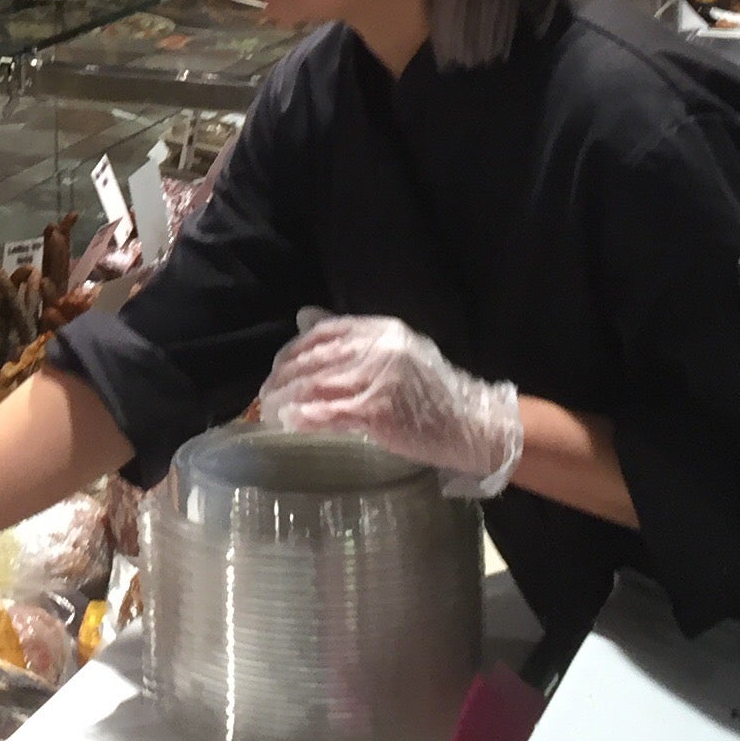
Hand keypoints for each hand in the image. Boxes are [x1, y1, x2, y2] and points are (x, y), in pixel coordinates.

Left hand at [261, 314, 523, 498]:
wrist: (475, 424)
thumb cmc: (434, 393)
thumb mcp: (398, 351)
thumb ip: (353, 337)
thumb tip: (303, 316)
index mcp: (383, 330)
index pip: (324, 333)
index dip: (293, 351)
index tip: (277, 369)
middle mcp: (379, 349)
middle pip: (315, 360)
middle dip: (283, 378)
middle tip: (264, 396)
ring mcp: (380, 380)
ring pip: (318, 386)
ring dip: (287, 400)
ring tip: (270, 412)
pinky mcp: (380, 412)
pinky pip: (332, 413)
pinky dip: (307, 418)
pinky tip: (291, 423)